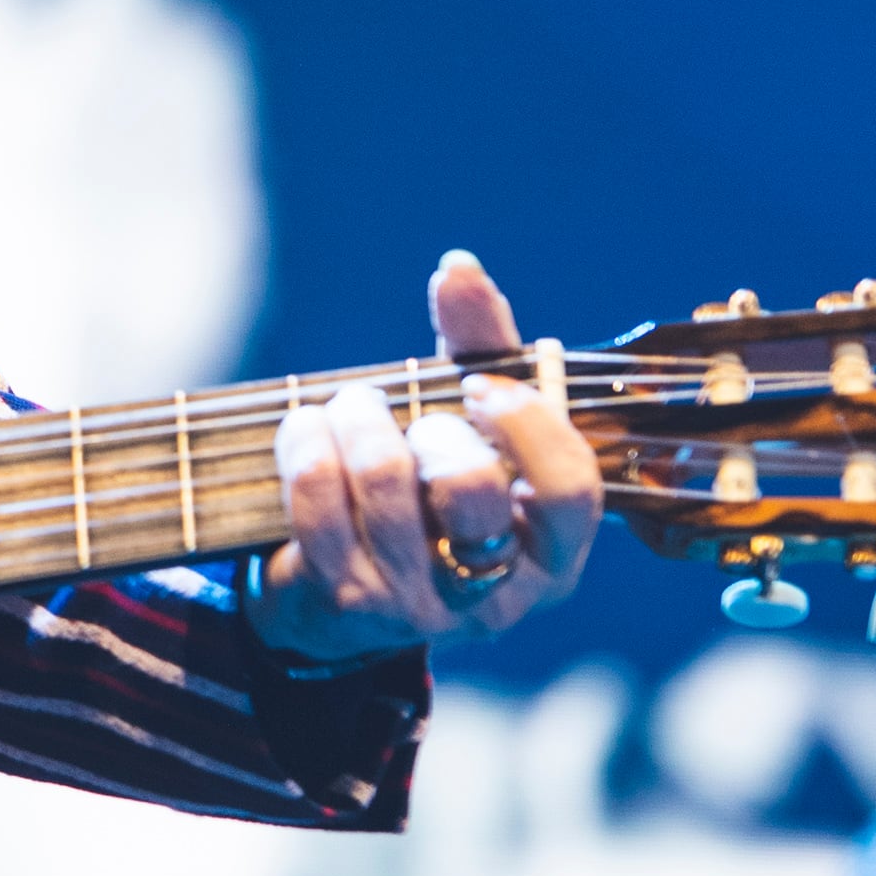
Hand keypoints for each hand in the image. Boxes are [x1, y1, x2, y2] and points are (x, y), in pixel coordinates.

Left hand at [248, 249, 603, 666]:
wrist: (330, 586)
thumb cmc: (422, 488)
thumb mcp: (466, 424)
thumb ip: (478, 345)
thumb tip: (460, 269)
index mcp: (551, 555)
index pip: (570, 490)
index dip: (527, 424)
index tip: (483, 387)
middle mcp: (495, 594)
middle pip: (471, 487)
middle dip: (429, 425)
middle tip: (405, 414)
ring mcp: (416, 606)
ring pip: (386, 480)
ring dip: (356, 418)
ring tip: (349, 410)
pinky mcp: (342, 601)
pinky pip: (318, 494)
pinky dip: (305, 440)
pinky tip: (307, 433)